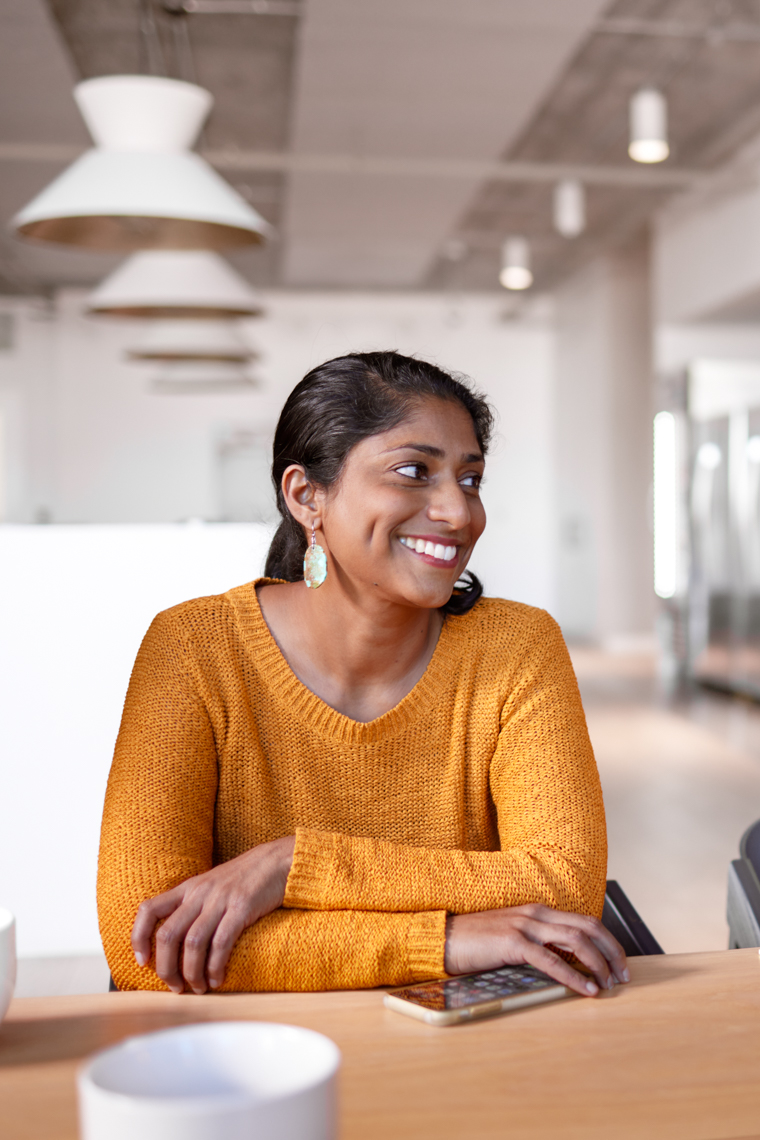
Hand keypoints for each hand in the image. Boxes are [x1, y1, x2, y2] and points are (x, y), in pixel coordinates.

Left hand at [131, 835, 295, 993]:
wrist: (278, 860)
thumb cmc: (246, 878)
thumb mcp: (212, 886)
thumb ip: (194, 906)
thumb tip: (178, 940)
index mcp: (188, 888)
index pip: (149, 909)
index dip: (139, 937)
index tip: (143, 962)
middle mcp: (199, 893)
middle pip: (168, 934)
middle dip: (166, 968)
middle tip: (175, 987)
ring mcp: (220, 900)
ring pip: (192, 942)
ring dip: (191, 972)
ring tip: (198, 988)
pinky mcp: (242, 907)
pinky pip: (221, 943)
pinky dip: (215, 967)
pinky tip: (217, 979)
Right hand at [444, 904, 628, 996]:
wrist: (443, 938)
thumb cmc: (478, 943)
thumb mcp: (514, 938)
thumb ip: (539, 943)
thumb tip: (569, 965)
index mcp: (538, 911)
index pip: (586, 921)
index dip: (608, 942)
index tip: (619, 964)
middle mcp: (536, 913)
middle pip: (589, 927)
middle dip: (612, 952)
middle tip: (623, 976)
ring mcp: (525, 926)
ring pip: (576, 941)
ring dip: (598, 964)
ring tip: (608, 985)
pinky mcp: (513, 943)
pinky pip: (551, 960)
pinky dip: (574, 977)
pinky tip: (585, 989)